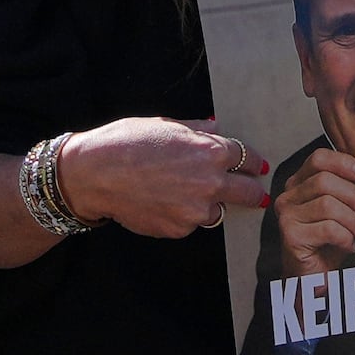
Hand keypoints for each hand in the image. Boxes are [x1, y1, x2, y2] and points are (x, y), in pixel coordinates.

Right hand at [54, 117, 268, 239]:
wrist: (95, 175)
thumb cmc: (127, 142)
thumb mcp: (166, 125)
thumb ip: (197, 131)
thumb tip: (215, 127)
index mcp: (211, 151)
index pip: (246, 157)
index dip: (253, 161)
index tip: (258, 166)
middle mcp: (210, 183)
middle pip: (247, 192)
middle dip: (253, 192)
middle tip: (257, 195)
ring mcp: (195, 211)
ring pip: (217, 210)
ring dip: (211, 204)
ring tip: (187, 194)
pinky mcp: (179, 229)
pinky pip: (191, 223)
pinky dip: (184, 215)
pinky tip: (164, 203)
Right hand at [267, 147, 354, 274]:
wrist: (312, 277)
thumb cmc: (327, 242)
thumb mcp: (339, 207)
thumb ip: (345, 186)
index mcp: (298, 183)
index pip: (318, 158)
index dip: (343, 162)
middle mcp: (287, 196)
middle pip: (325, 180)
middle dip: (353, 195)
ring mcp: (287, 216)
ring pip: (328, 204)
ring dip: (351, 219)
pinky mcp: (291, 236)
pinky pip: (328, 228)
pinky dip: (346, 237)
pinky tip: (349, 245)